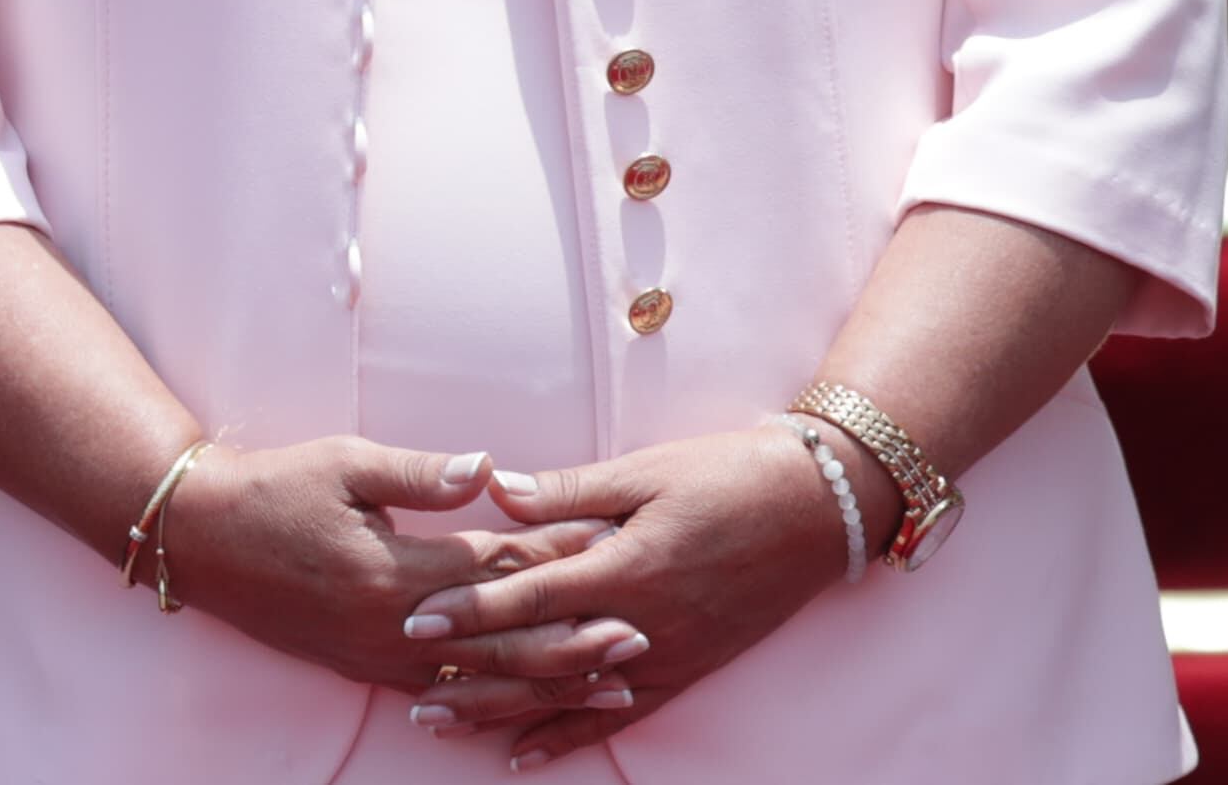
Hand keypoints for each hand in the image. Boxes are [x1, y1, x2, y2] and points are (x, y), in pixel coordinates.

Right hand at [151, 439, 640, 700]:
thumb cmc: (274, 489)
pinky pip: (441, 696)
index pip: (496, 567)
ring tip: (611, 687)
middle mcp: (392, 626)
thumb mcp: (344, 463)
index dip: (557, 555)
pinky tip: (528, 707)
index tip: (613, 543)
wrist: (203, 540)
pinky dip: (492, 703)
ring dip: (548, 682)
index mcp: (393, 570)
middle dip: (575, 641)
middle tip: (641, 637)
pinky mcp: (364, 669)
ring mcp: (378, 658)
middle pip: (502, 640)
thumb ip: (419, 474)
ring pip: (480, 680)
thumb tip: (489, 470)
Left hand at [401, 425, 854, 764]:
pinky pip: (620, 713)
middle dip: (472, 677)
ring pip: (570, 696)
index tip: (415, 619)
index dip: (470, 609)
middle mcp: (642, 623)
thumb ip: (566, 491)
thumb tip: (492, 489)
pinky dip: (571, 735)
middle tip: (410, 694)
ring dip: (505, 712)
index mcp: (627, 566)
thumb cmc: (727, 476)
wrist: (817, 511)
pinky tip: (524, 755)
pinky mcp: (688, 668)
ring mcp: (666, 654)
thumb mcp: (645, 471)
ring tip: (444, 723)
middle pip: (541, 659)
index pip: (531, 595)